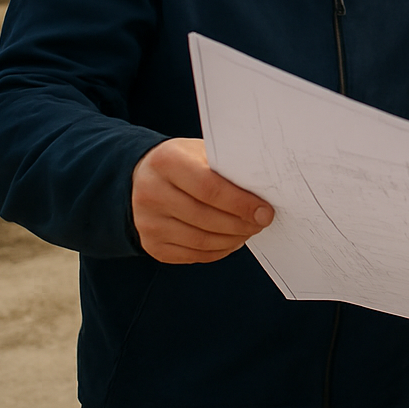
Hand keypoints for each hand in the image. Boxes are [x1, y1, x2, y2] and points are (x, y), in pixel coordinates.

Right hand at [131, 138, 273, 263]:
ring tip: (248, 230)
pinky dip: (218, 251)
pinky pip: (192, 255)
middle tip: (261, 222)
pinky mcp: (151, 245)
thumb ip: (227, 167)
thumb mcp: (201, 152)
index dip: (241, 204)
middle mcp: (152, 193)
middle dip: (241, 224)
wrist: (143, 177)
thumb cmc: (184, 162)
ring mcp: (148, 222)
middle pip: (206, 218)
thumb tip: (264, 189)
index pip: (209, 188)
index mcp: (167, 162)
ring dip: (232, 239)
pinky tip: (231, 241)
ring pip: (200, 241)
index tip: (265, 211)